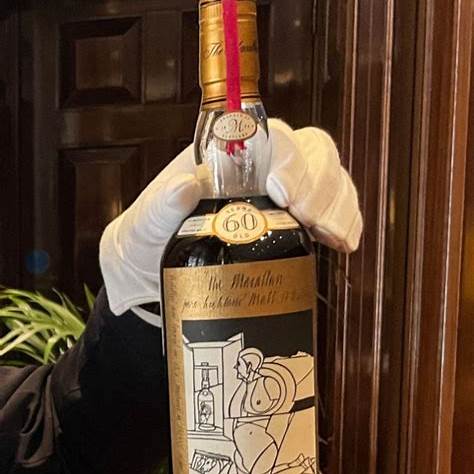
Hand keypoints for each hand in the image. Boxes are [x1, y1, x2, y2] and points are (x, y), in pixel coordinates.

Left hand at [100, 119, 361, 316]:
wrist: (155, 268)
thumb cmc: (149, 238)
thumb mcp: (145, 225)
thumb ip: (159, 207)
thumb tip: (184, 186)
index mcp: (228, 156)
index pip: (273, 139)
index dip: (288, 161)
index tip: (284, 196)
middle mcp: (262, 168)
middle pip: (313, 154)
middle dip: (321, 187)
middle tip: (316, 225)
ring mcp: (283, 195)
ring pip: (331, 179)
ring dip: (340, 206)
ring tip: (336, 240)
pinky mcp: (294, 224)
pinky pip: (333, 209)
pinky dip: (346, 222)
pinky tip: (344, 243)